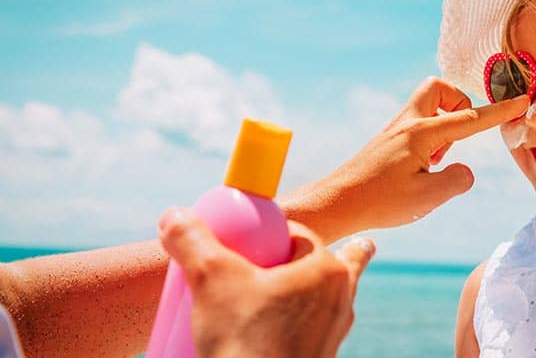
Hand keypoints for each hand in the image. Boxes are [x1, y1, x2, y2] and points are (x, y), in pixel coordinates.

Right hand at [158, 208, 374, 357]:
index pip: (298, 234)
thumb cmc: (246, 341)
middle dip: (307, 259)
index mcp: (327, 271)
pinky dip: (301, 324)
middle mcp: (340, 301)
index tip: (249, 239)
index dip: (272, 232)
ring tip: (303, 287)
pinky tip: (283, 330)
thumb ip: (192, 242)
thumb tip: (174, 216)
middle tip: (285, 255)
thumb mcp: (211, 280)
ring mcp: (333, 333)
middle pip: (321, 265)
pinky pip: (313, 331)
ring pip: (322, 300)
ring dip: (310, 291)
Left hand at [279, 77, 528, 242]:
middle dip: (459, 103)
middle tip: (459, 136)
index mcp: (421, 133)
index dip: (500, 111)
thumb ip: (457, 180)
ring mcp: (395, 130)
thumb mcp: (428, 197)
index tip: (522, 100)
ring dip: (444, 124)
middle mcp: (407, 123)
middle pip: (439, 88)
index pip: (470, 118)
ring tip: (437, 161)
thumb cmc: (380, 201)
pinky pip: (418, 123)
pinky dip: (430, 138)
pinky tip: (421, 168)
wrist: (337, 203)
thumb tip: (465, 170)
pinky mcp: (388, 141)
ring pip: (428, 105)